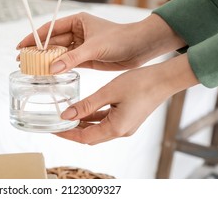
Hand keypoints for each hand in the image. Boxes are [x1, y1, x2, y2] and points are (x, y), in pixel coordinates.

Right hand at [18, 12, 185, 73]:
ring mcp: (81, 46)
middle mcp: (77, 32)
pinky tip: (49, 73)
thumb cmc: (120, 39)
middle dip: (37, 52)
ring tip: (31, 69)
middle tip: (22, 61)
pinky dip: (58, 68)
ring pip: (58, 54)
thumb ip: (72, 58)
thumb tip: (51, 68)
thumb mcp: (94, 47)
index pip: (49, 29)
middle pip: (51, 42)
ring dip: (46, 61)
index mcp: (76, 21)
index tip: (20, 46)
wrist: (140, 48)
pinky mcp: (86, 58)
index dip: (33, 38)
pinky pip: (68, 62)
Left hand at [55, 54, 198, 144]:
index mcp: (116, 128)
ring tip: (67, 116)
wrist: (164, 79)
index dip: (67, 134)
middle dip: (72, 131)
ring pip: (97, 130)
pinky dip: (94, 118)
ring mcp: (125, 127)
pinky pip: (106, 123)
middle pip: (90, 137)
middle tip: (57, 122)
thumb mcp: (108, 92)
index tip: (53, 129)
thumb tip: (66, 115)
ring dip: (82, 124)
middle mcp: (121, 132)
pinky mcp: (128, 120)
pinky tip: (84, 110)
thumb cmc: (140, 83)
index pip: (84, 137)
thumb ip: (86, 105)